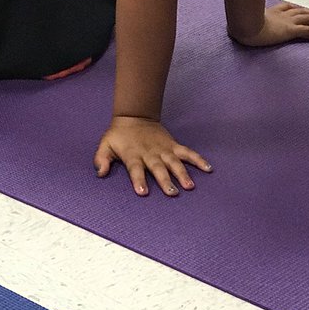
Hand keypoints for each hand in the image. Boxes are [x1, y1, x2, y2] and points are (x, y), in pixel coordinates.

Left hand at [94, 116, 211, 197]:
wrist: (134, 116)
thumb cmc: (119, 135)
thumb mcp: (105, 145)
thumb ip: (101, 159)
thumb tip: (100, 174)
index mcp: (133, 155)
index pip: (135, 169)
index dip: (138, 180)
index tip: (143, 192)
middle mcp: (150, 153)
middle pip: (158, 168)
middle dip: (165, 180)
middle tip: (172, 193)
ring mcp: (163, 149)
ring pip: (174, 162)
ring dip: (182, 173)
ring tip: (190, 186)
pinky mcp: (173, 146)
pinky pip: (187, 153)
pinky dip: (198, 159)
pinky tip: (208, 168)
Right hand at [234, 1, 308, 46]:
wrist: (244, 26)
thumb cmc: (239, 27)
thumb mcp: (241, 24)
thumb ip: (241, 24)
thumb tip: (234, 27)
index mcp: (269, 12)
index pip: (285, 7)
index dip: (294, 8)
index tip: (300, 8)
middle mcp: (280, 15)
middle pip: (300, 11)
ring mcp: (286, 22)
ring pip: (308, 18)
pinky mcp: (291, 30)